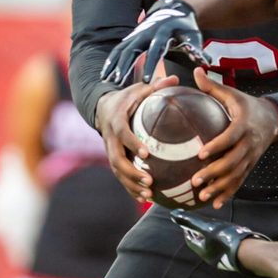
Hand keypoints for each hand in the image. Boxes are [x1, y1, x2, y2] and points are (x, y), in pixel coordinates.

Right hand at [95, 76, 178, 201]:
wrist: (102, 107)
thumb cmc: (127, 98)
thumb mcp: (138, 88)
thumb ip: (156, 85)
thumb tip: (175, 78)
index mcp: (116, 120)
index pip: (122, 133)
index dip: (132, 144)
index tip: (147, 153)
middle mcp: (109, 138)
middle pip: (116, 159)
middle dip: (131, 173)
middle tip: (149, 181)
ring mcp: (109, 150)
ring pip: (117, 172)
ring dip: (131, 184)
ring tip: (148, 194)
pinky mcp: (113, 158)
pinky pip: (120, 176)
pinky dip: (130, 187)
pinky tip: (144, 198)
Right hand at [101, 0, 210, 85]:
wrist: (175, 10)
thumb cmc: (186, 28)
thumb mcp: (194, 36)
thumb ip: (197, 50)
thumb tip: (204, 63)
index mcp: (162, 34)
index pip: (155, 51)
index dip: (151, 66)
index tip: (147, 82)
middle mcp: (146, 33)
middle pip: (133, 50)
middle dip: (125, 66)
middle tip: (119, 83)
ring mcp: (136, 34)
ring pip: (122, 50)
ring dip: (114, 65)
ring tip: (107, 81)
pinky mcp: (131, 37)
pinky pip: (118, 49)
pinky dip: (110, 61)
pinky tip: (104, 74)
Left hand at [170, 209, 268, 272]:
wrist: (249, 252)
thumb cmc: (226, 238)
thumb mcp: (206, 226)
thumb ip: (190, 220)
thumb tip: (173, 214)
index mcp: (202, 250)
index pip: (190, 239)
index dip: (188, 229)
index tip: (188, 220)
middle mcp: (211, 257)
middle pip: (201, 243)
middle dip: (200, 232)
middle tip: (202, 221)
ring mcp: (223, 258)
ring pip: (213, 245)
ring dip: (212, 235)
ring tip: (215, 225)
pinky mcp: (233, 257)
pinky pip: (224, 246)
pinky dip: (223, 239)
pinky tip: (229, 233)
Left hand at [189, 67, 277, 208]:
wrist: (274, 120)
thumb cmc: (247, 105)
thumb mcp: (233, 94)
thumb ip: (213, 87)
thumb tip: (195, 71)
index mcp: (243, 126)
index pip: (230, 138)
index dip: (217, 146)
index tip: (200, 154)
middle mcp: (249, 144)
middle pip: (233, 162)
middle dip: (214, 173)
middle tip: (195, 180)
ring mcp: (251, 157)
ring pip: (236, 176)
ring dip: (219, 187)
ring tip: (202, 195)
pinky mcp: (250, 166)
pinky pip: (239, 182)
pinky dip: (228, 193)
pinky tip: (214, 204)